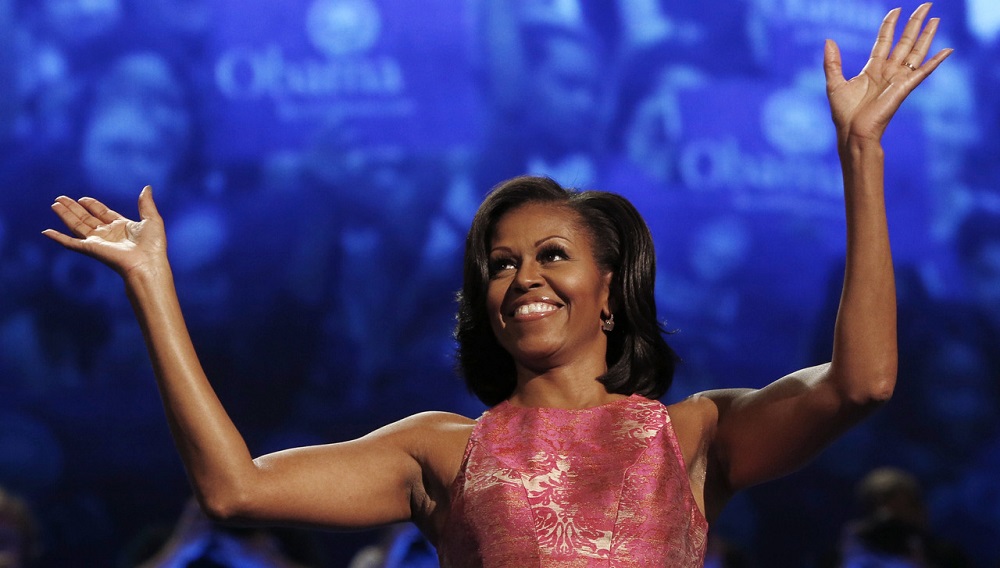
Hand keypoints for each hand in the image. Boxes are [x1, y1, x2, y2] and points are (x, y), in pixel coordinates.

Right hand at [43, 186, 167, 277]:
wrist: (147, 263)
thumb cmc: (153, 245)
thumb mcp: (152, 219)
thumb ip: (146, 203)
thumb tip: (147, 187)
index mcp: (121, 227)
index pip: (102, 213)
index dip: (92, 205)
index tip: (82, 198)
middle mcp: (108, 234)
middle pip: (86, 218)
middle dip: (73, 208)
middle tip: (60, 198)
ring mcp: (98, 242)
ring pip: (77, 226)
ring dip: (65, 215)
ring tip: (54, 204)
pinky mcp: (90, 249)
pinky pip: (70, 243)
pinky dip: (58, 238)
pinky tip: (47, 232)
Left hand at [825, 2, 951, 144]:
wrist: (853, 132)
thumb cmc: (844, 113)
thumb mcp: (834, 83)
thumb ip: (832, 62)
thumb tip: (828, 40)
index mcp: (873, 68)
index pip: (884, 40)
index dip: (890, 25)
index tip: (896, 10)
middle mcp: (888, 71)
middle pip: (905, 41)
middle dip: (914, 23)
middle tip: (926, 5)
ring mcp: (898, 78)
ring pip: (916, 51)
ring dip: (926, 35)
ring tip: (935, 19)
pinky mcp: (905, 88)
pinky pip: (923, 71)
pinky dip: (935, 61)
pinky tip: (947, 50)